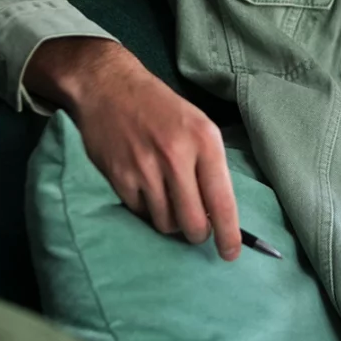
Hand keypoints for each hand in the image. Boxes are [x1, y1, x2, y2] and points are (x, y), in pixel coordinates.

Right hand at [25, 38, 241, 259]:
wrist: (109, 87)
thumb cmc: (160, 107)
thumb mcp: (197, 124)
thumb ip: (208, 163)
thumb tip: (218, 210)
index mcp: (204, 140)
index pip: (222, 200)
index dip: (229, 234)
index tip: (230, 253)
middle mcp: (177, 156)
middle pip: (194, 222)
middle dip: (198, 234)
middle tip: (197, 229)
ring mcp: (146, 169)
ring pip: (166, 224)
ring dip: (172, 223)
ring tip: (171, 203)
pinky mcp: (120, 178)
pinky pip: (141, 214)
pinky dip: (147, 211)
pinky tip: (148, 191)